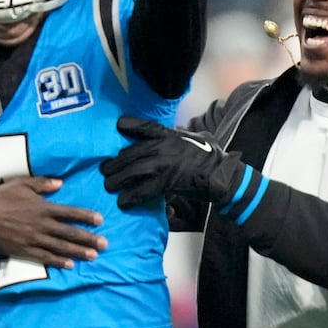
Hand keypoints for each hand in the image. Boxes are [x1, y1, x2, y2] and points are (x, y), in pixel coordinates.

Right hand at [0, 177, 105, 266]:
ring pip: (60, 246)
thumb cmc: (1, 197)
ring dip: (78, 251)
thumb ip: (42, 183)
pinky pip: (44, 257)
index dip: (86, 216)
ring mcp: (33, 239)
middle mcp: (41, 224)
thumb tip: (61, 184)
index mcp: (42, 207)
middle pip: (69, 232)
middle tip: (104, 244)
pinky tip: (70, 265)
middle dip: (88, 238)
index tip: (100, 220)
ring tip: (93, 256)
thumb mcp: (21, 183)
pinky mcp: (24, 250)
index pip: (70, 212)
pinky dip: (58, 261)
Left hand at [99, 117, 244, 209]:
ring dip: (117, 180)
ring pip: (132, 171)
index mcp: (170, 135)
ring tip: (109, 186)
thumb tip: (175, 132)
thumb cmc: (213, 158)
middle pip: (131, 153)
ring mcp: (164, 164)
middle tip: (104, 170)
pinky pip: (143, 190)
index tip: (117, 126)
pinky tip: (123, 202)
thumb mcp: (197, 139)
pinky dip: (131, 197)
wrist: (223, 176)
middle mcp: (164, 146)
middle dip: (115, 163)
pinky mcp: (166, 182)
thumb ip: (181, 136)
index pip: (145, 127)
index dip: (130, 125)